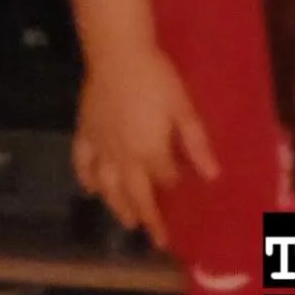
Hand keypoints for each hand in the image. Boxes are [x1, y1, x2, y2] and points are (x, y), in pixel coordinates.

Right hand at [73, 44, 217, 249]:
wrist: (118, 55)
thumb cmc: (156, 78)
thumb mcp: (183, 108)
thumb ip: (195, 143)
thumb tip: (212, 175)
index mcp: (150, 152)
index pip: (164, 180)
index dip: (174, 190)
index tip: (184, 200)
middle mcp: (123, 158)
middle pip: (135, 194)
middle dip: (147, 217)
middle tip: (155, 239)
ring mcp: (100, 148)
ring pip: (107, 186)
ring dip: (117, 206)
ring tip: (127, 221)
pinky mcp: (84, 133)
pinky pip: (82, 164)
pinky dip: (85, 180)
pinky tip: (89, 189)